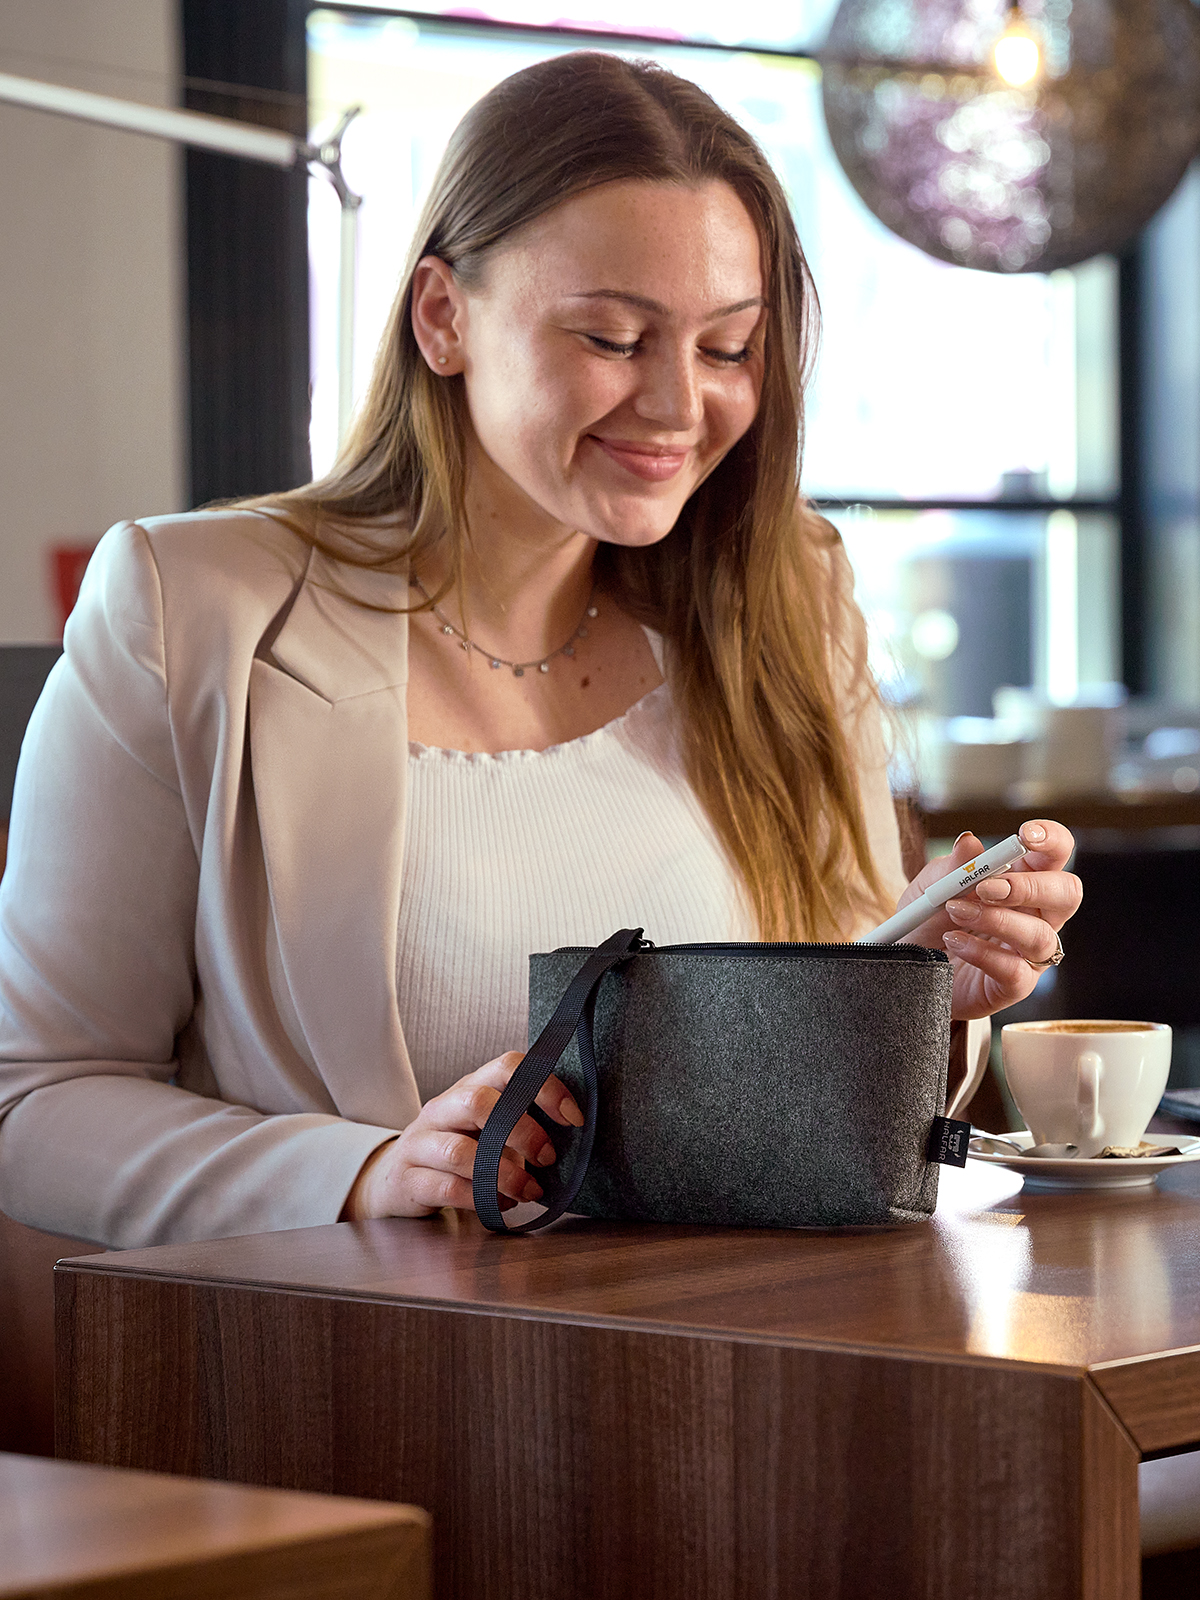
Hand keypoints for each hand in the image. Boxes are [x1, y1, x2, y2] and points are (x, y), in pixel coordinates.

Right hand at [340, 1051, 583, 1220]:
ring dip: (504, 1175)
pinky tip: (500, 1205)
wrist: (393, 1177)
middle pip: (479, 1103)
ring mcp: (420, 1143)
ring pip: (460, 1152)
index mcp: (469, 1087)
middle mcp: (442, 1109)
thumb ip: (519, 1123)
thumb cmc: (456, 1149)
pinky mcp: (409, 1179)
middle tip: (549, 1158)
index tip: (572, 1118)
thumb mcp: (486, 1127)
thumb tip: (571, 1134)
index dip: (544, 1086)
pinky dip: (480, 1200)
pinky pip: (447, 1189)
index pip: (507, 1066)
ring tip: (530, 1191)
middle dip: (522, 1132)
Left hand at [898, 820, 1081, 1019]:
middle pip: (1067, 894)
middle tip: (986, 887)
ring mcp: (1029, 953)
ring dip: (995, 920)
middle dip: (1029, 887)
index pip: (1055, 855)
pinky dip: (981, 952)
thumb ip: (951, 868)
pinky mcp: (1015, 985)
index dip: (1052, 840)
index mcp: (1022, 880)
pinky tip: (954, 941)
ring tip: (955, 911)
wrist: (907, 968)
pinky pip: (1014, 970)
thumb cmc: (927, 923)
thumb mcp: (929, 889)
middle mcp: (1036, 915)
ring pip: (1040, 935)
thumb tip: (969, 842)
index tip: (1026, 835)